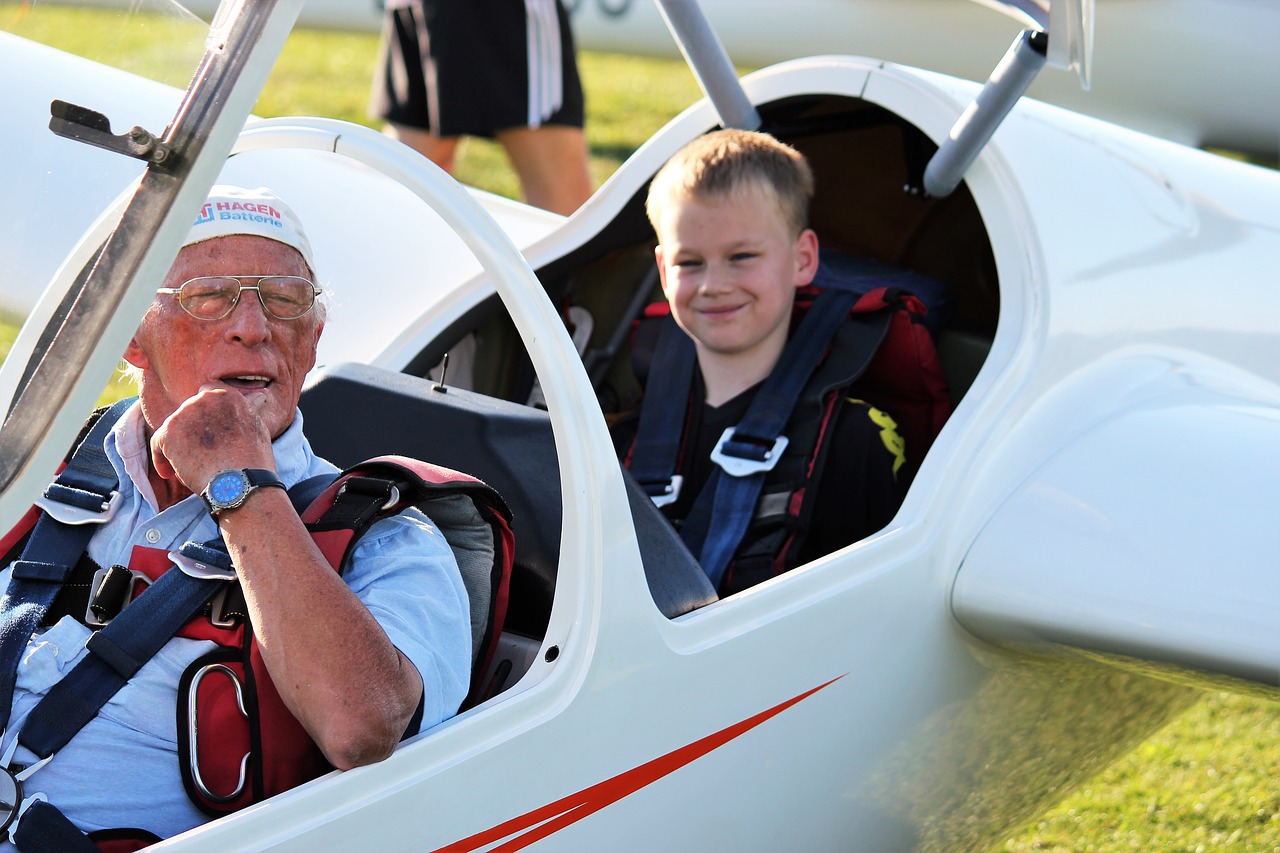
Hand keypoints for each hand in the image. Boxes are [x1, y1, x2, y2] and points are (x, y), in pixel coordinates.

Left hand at [149, 385, 276, 491]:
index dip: (205, 416)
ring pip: (173, 429)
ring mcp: (185, 414)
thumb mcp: (258, 427)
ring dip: (178, 446)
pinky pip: (158, 444)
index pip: (206, 395)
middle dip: (191, 431)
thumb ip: (247, 410)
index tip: (207, 432)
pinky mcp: (169, 432)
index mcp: (227, 395)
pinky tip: (169, 473)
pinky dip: (161, 459)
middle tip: (199, 454)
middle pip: (188, 413)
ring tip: (189, 467)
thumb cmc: (252, 462)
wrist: (240, 482)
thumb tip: (258, 396)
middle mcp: (204, 398)